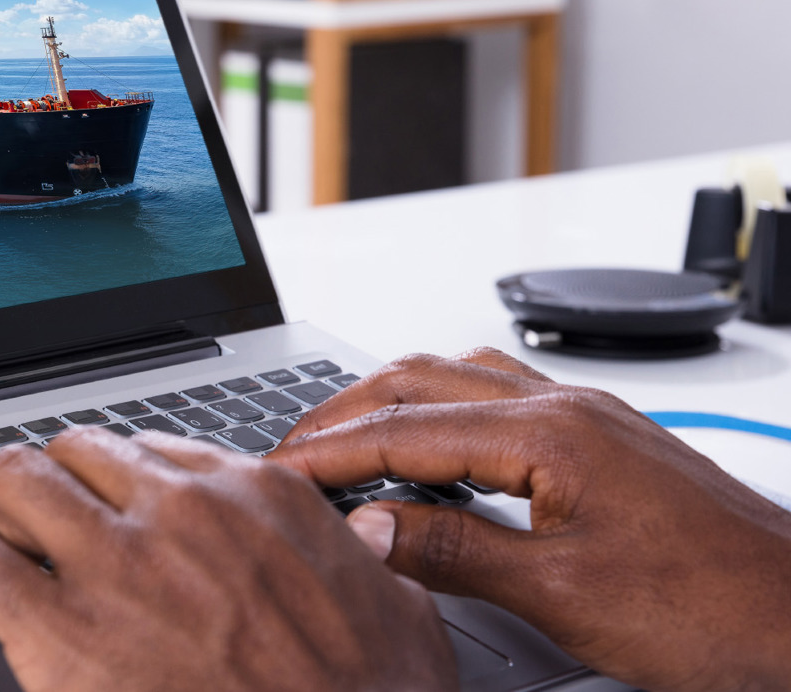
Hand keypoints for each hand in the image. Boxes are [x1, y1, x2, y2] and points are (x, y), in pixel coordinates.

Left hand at [0, 427, 457, 691]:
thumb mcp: (400, 618)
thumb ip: (370, 562)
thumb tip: (370, 536)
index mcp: (257, 497)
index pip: (148, 450)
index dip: (101, 483)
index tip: (83, 511)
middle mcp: (182, 509)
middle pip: (68, 453)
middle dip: (30, 489)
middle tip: (9, 531)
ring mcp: (120, 560)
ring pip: (7, 483)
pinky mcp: (63, 629)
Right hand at [268, 348, 790, 691]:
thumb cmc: (715, 611)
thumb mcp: (564, 596)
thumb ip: (455, 553)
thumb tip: (366, 527)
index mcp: (551, 434)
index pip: (403, 428)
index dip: (327, 450)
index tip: (273, 471)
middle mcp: (567, 406)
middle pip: (420, 379)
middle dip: (342, 412)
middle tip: (286, 452)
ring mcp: (588, 417)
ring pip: (458, 378)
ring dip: (389, 403)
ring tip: (340, 444)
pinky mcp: (603, 440)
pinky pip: (498, 397)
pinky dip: (440, 413)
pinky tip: (431, 450)